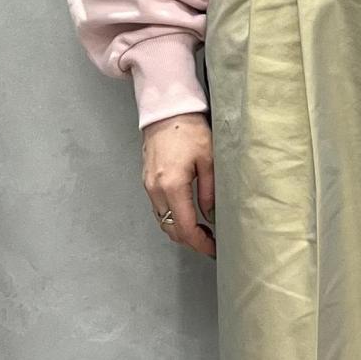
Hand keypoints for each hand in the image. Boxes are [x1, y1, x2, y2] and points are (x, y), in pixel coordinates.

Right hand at [142, 112, 216, 257]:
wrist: (166, 111)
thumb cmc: (189, 130)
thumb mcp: (209, 161)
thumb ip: (210, 192)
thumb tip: (211, 216)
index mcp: (172, 186)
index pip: (185, 227)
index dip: (200, 243)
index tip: (214, 249)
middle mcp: (156, 190)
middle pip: (171, 230)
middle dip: (191, 241)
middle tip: (211, 242)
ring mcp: (148, 186)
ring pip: (163, 221)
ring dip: (181, 231)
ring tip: (202, 231)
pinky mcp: (146, 181)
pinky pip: (158, 209)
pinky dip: (172, 218)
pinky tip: (187, 215)